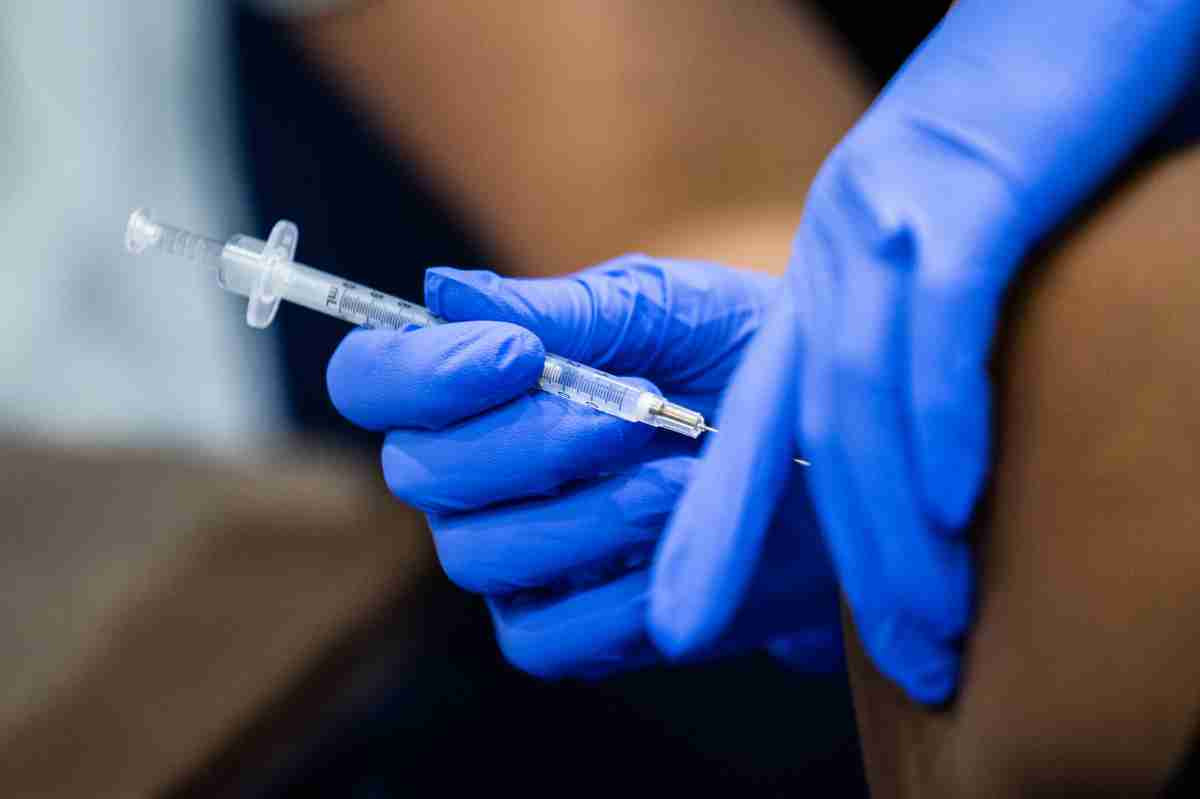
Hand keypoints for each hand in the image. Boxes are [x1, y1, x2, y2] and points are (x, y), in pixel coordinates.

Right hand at [327, 257, 840, 676]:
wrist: (835, 454)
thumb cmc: (744, 362)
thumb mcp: (666, 311)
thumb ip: (562, 310)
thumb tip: (444, 292)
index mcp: (480, 386)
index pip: (373, 382)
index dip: (419, 375)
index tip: (517, 357)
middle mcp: (479, 476)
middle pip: (420, 473)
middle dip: (527, 443)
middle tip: (636, 413)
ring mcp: (520, 558)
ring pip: (479, 555)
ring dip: (583, 513)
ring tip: (678, 477)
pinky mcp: (571, 631)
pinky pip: (540, 638)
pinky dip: (607, 599)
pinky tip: (669, 549)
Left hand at [650, 0, 1199, 702]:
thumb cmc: (1037, 134)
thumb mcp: (955, 244)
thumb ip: (925, 337)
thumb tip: (928, 446)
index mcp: (831, 273)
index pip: (758, 419)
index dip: (714, 526)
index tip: (691, 620)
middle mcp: (838, 251)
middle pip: (801, 431)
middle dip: (829, 561)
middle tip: (892, 658)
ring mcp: (893, 218)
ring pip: (865, 399)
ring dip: (893, 525)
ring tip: (930, 625)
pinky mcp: (969, 189)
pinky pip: (942, 327)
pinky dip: (944, 420)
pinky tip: (953, 501)